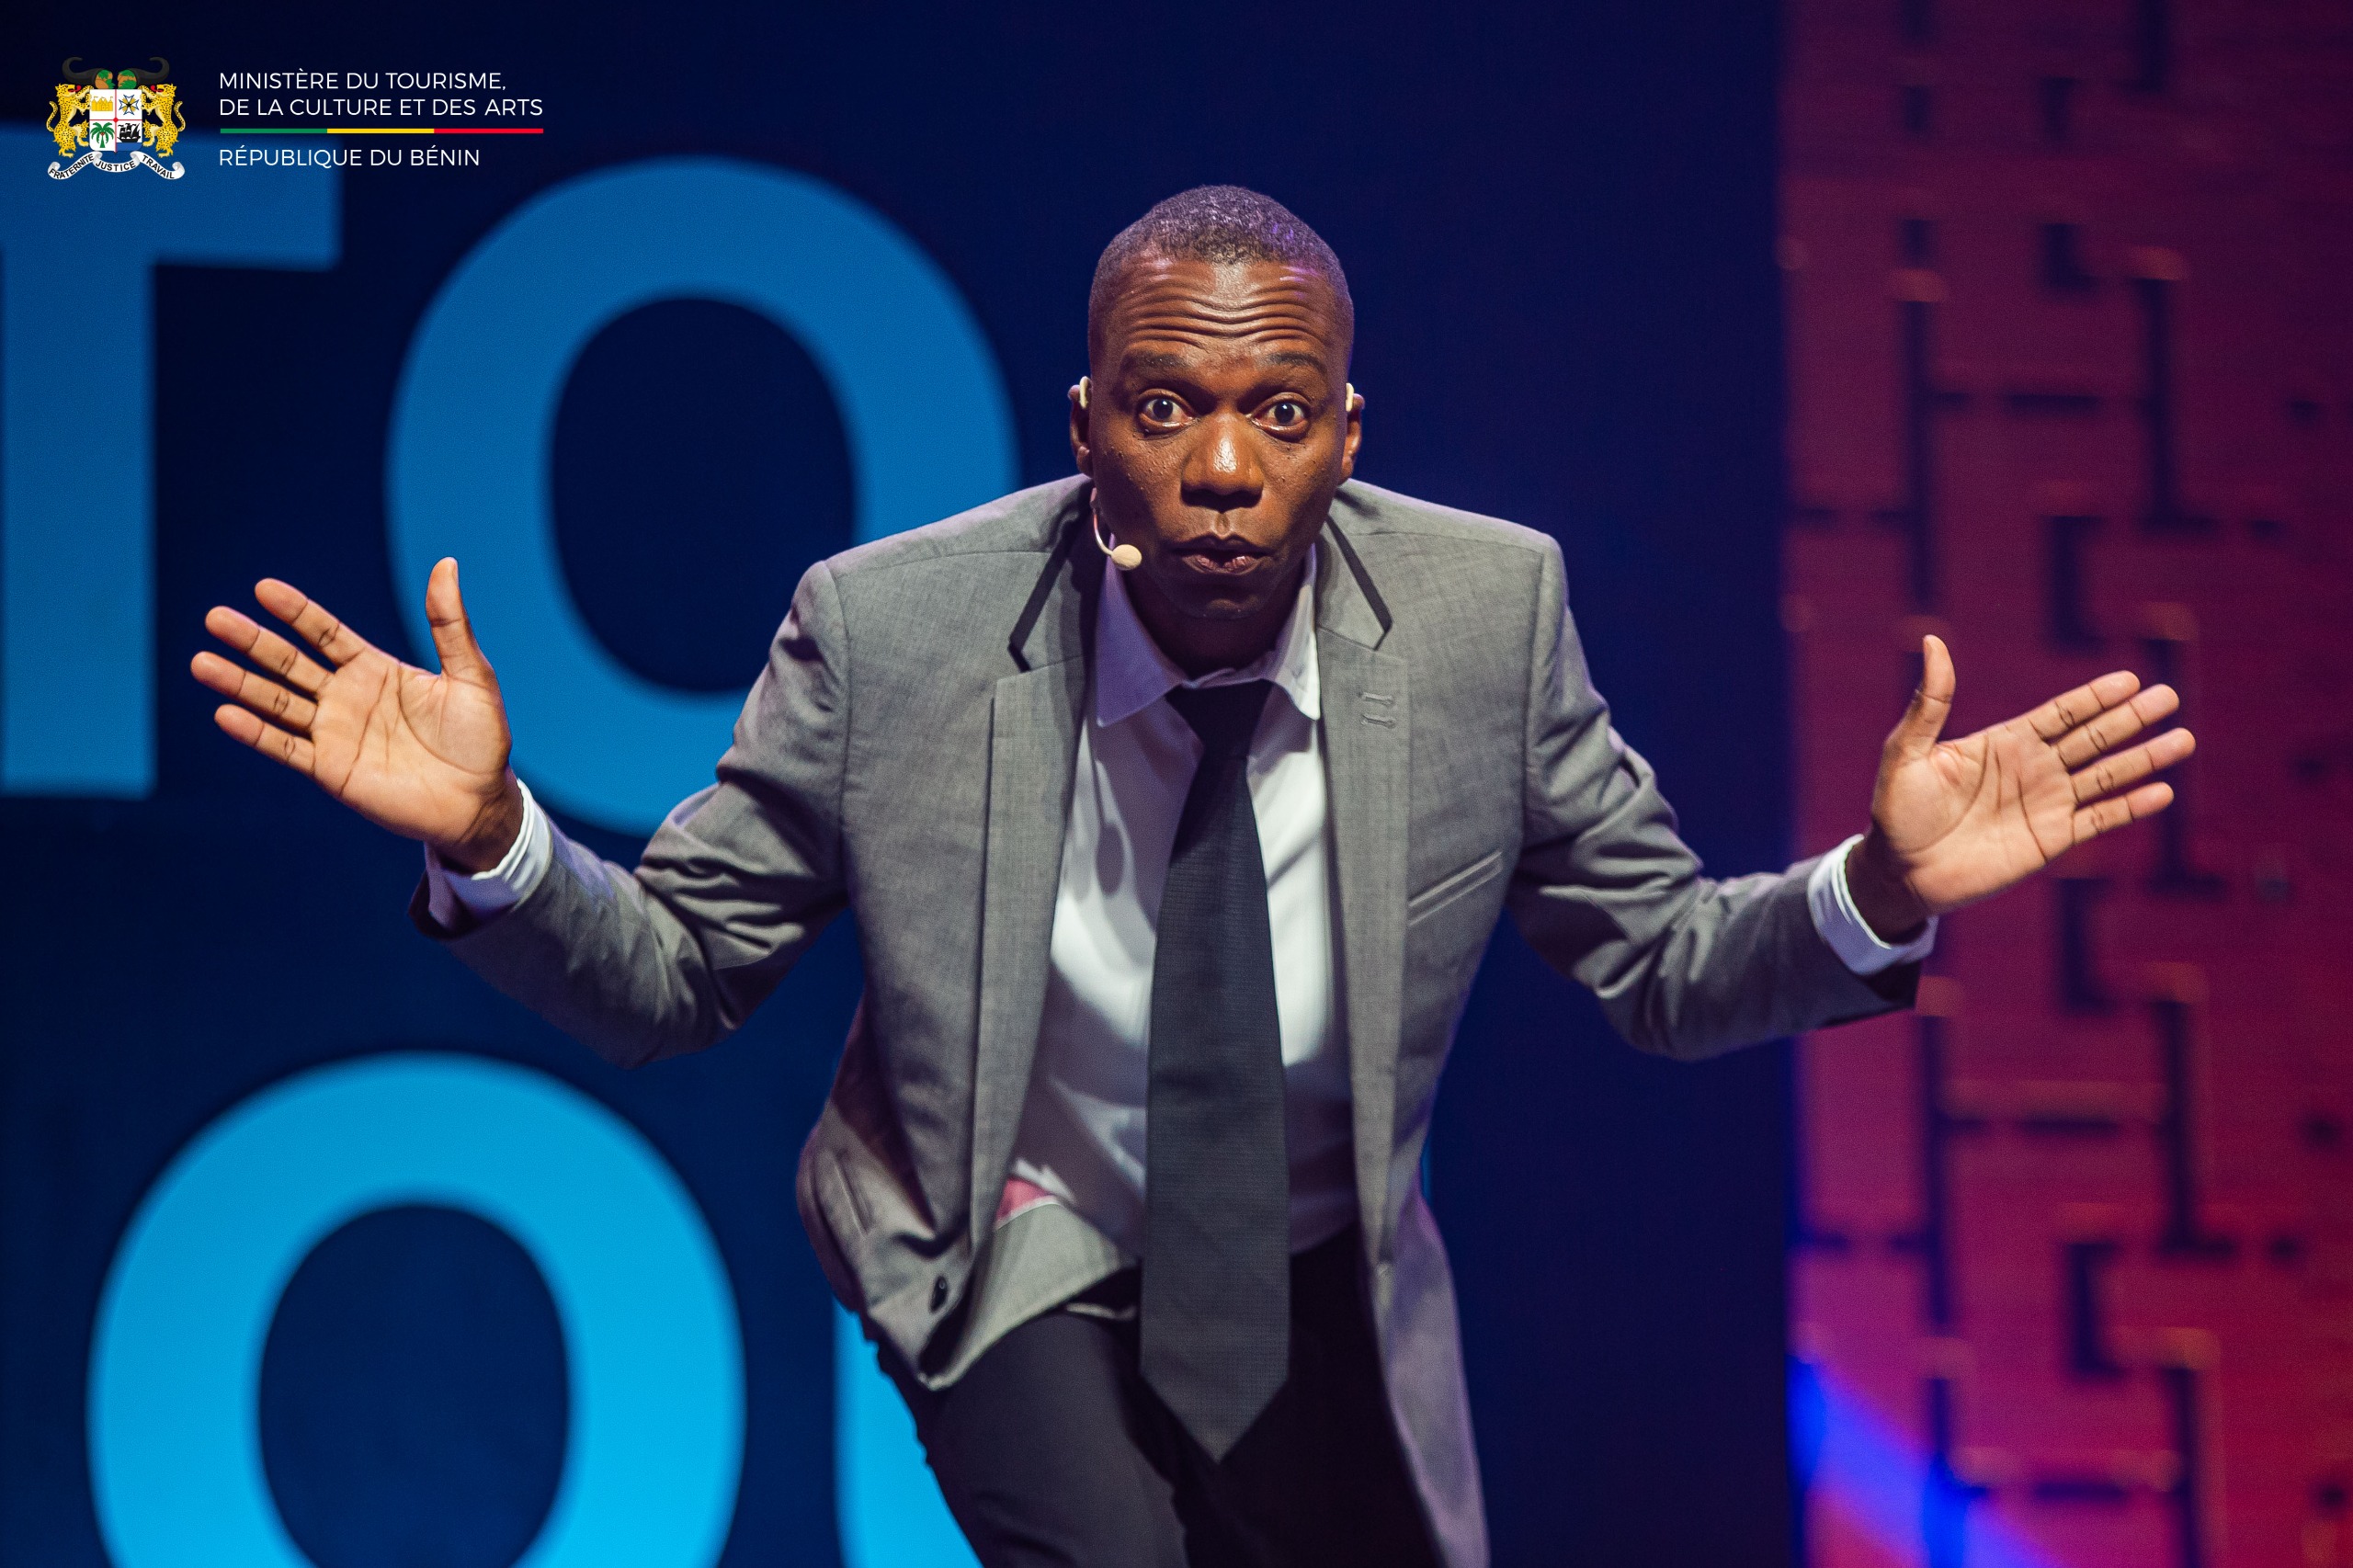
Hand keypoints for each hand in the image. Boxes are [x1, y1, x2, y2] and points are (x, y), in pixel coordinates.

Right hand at [191, 558, 524, 870]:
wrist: (480, 802)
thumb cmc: (480, 738)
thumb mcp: (471, 675)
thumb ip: (450, 625)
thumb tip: (446, 565)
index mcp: (375, 670)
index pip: (326, 633)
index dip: (296, 612)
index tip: (263, 589)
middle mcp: (347, 697)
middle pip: (290, 663)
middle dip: (254, 642)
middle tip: (215, 618)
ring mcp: (335, 734)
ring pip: (278, 703)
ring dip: (240, 684)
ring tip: (201, 663)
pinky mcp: (331, 770)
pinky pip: (286, 748)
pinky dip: (256, 733)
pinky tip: (225, 714)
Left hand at [1843, 635, 2195, 939]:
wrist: (1898, 872)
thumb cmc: (1897, 811)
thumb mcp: (1907, 752)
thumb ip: (1930, 703)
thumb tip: (1933, 642)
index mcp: (2004, 742)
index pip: (2060, 714)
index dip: (2094, 698)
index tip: (2129, 679)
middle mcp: (2033, 769)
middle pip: (2092, 738)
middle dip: (2131, 719)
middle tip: (2170, 696)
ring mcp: (2046, 804)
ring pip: (2105, 776)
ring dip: (2144, 759)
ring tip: (2183, 739)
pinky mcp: (2051, 840)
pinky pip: (2099, 820)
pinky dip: (2130, 807)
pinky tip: (2162, 792)